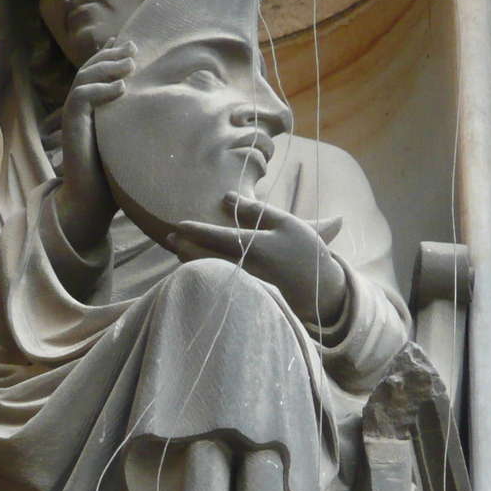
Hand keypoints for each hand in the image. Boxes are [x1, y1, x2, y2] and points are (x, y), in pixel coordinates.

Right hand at [55, 39, 133, 252]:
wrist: (92, 201)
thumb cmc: (114, 176)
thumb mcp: (129, 140)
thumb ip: (136, 121)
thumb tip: (166, 109)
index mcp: (92, 110)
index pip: (97, 74)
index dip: (109, 55)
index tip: (126, 41)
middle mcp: (81, 110)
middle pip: (90, 70)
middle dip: (111, 55)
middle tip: (133, 46)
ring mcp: (74, 118)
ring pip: (84, 79)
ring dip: (107, 67)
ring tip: (130, 63)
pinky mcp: (72, 128)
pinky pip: (80, 98)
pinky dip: (100, 90)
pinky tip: (122, 88)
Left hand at [167, 191, 348, 327]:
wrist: (321, 290)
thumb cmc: (304, 251)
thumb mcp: (284, 223)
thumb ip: (255, 209)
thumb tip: (225, 197)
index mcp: (254, 246)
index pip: (216, 237)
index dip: (195, 230)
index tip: (178, 225)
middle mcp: (244, 267)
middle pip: (204, 257)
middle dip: (184, 247)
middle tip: (168, 238)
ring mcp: (244, 283)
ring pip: (209, 270)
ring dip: (190, 260)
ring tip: (178, 249)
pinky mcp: (246, 294)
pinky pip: (219, 280)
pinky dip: (205, 271)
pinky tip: (197, 264)